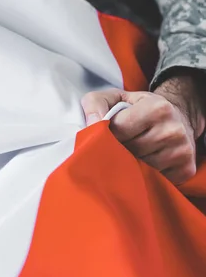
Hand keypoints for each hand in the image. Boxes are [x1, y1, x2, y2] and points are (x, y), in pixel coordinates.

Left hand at [81, 74, 205, 184]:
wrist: (175, 118)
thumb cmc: (137, 109)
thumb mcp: (114, 97)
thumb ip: (95, 104)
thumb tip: (91, 125)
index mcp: (157, 108)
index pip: (120, 129)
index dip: (106, 134)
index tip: (103, 134)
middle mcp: (173, 130)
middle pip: (130, 150)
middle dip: (116, 149)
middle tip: (115, 144)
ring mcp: (182, 151)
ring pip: (141, 167)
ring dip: (129, 163)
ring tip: (128, 152)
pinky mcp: (185, 169)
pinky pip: (154, 178)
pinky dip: (144, 174)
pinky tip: (142, 163)